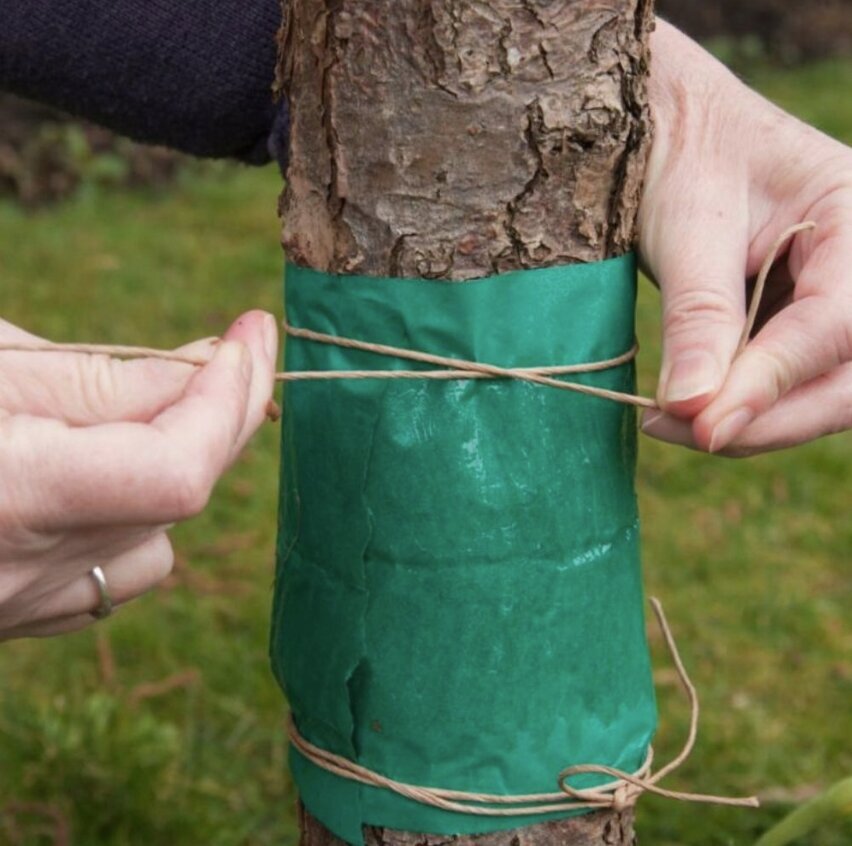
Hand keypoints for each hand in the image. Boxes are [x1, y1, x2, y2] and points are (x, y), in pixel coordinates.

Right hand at [0, 310, 277, 639]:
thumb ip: (93, 378)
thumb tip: (203, 366)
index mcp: (13, 493)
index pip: (174, 472)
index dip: (224, 404)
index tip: (242, 340)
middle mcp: (25, 569)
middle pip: (182, 498)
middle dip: (228, 410)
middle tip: (246, 343)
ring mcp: (23, 603)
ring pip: (158, 542)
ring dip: (180, 467)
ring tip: (170, 402)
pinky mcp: (19, 615)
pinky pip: (117, 575)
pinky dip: (139, 520)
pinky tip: (116, 477)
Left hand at [639, 20, 851, 456]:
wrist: (668, 129)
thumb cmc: (681, 154)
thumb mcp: (689, 227)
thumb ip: (699, 316)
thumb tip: (694, 407)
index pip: (835, 323)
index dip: (772, 383)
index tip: (705, 426)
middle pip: (847, 375)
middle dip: (770, 418)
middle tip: (689, 435)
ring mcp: (837, 295)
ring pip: (823, 389)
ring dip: (754, 422)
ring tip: (673, 424)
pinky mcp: (799, 321)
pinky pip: (789, 381)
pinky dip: (745, 406)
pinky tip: (692, 409)